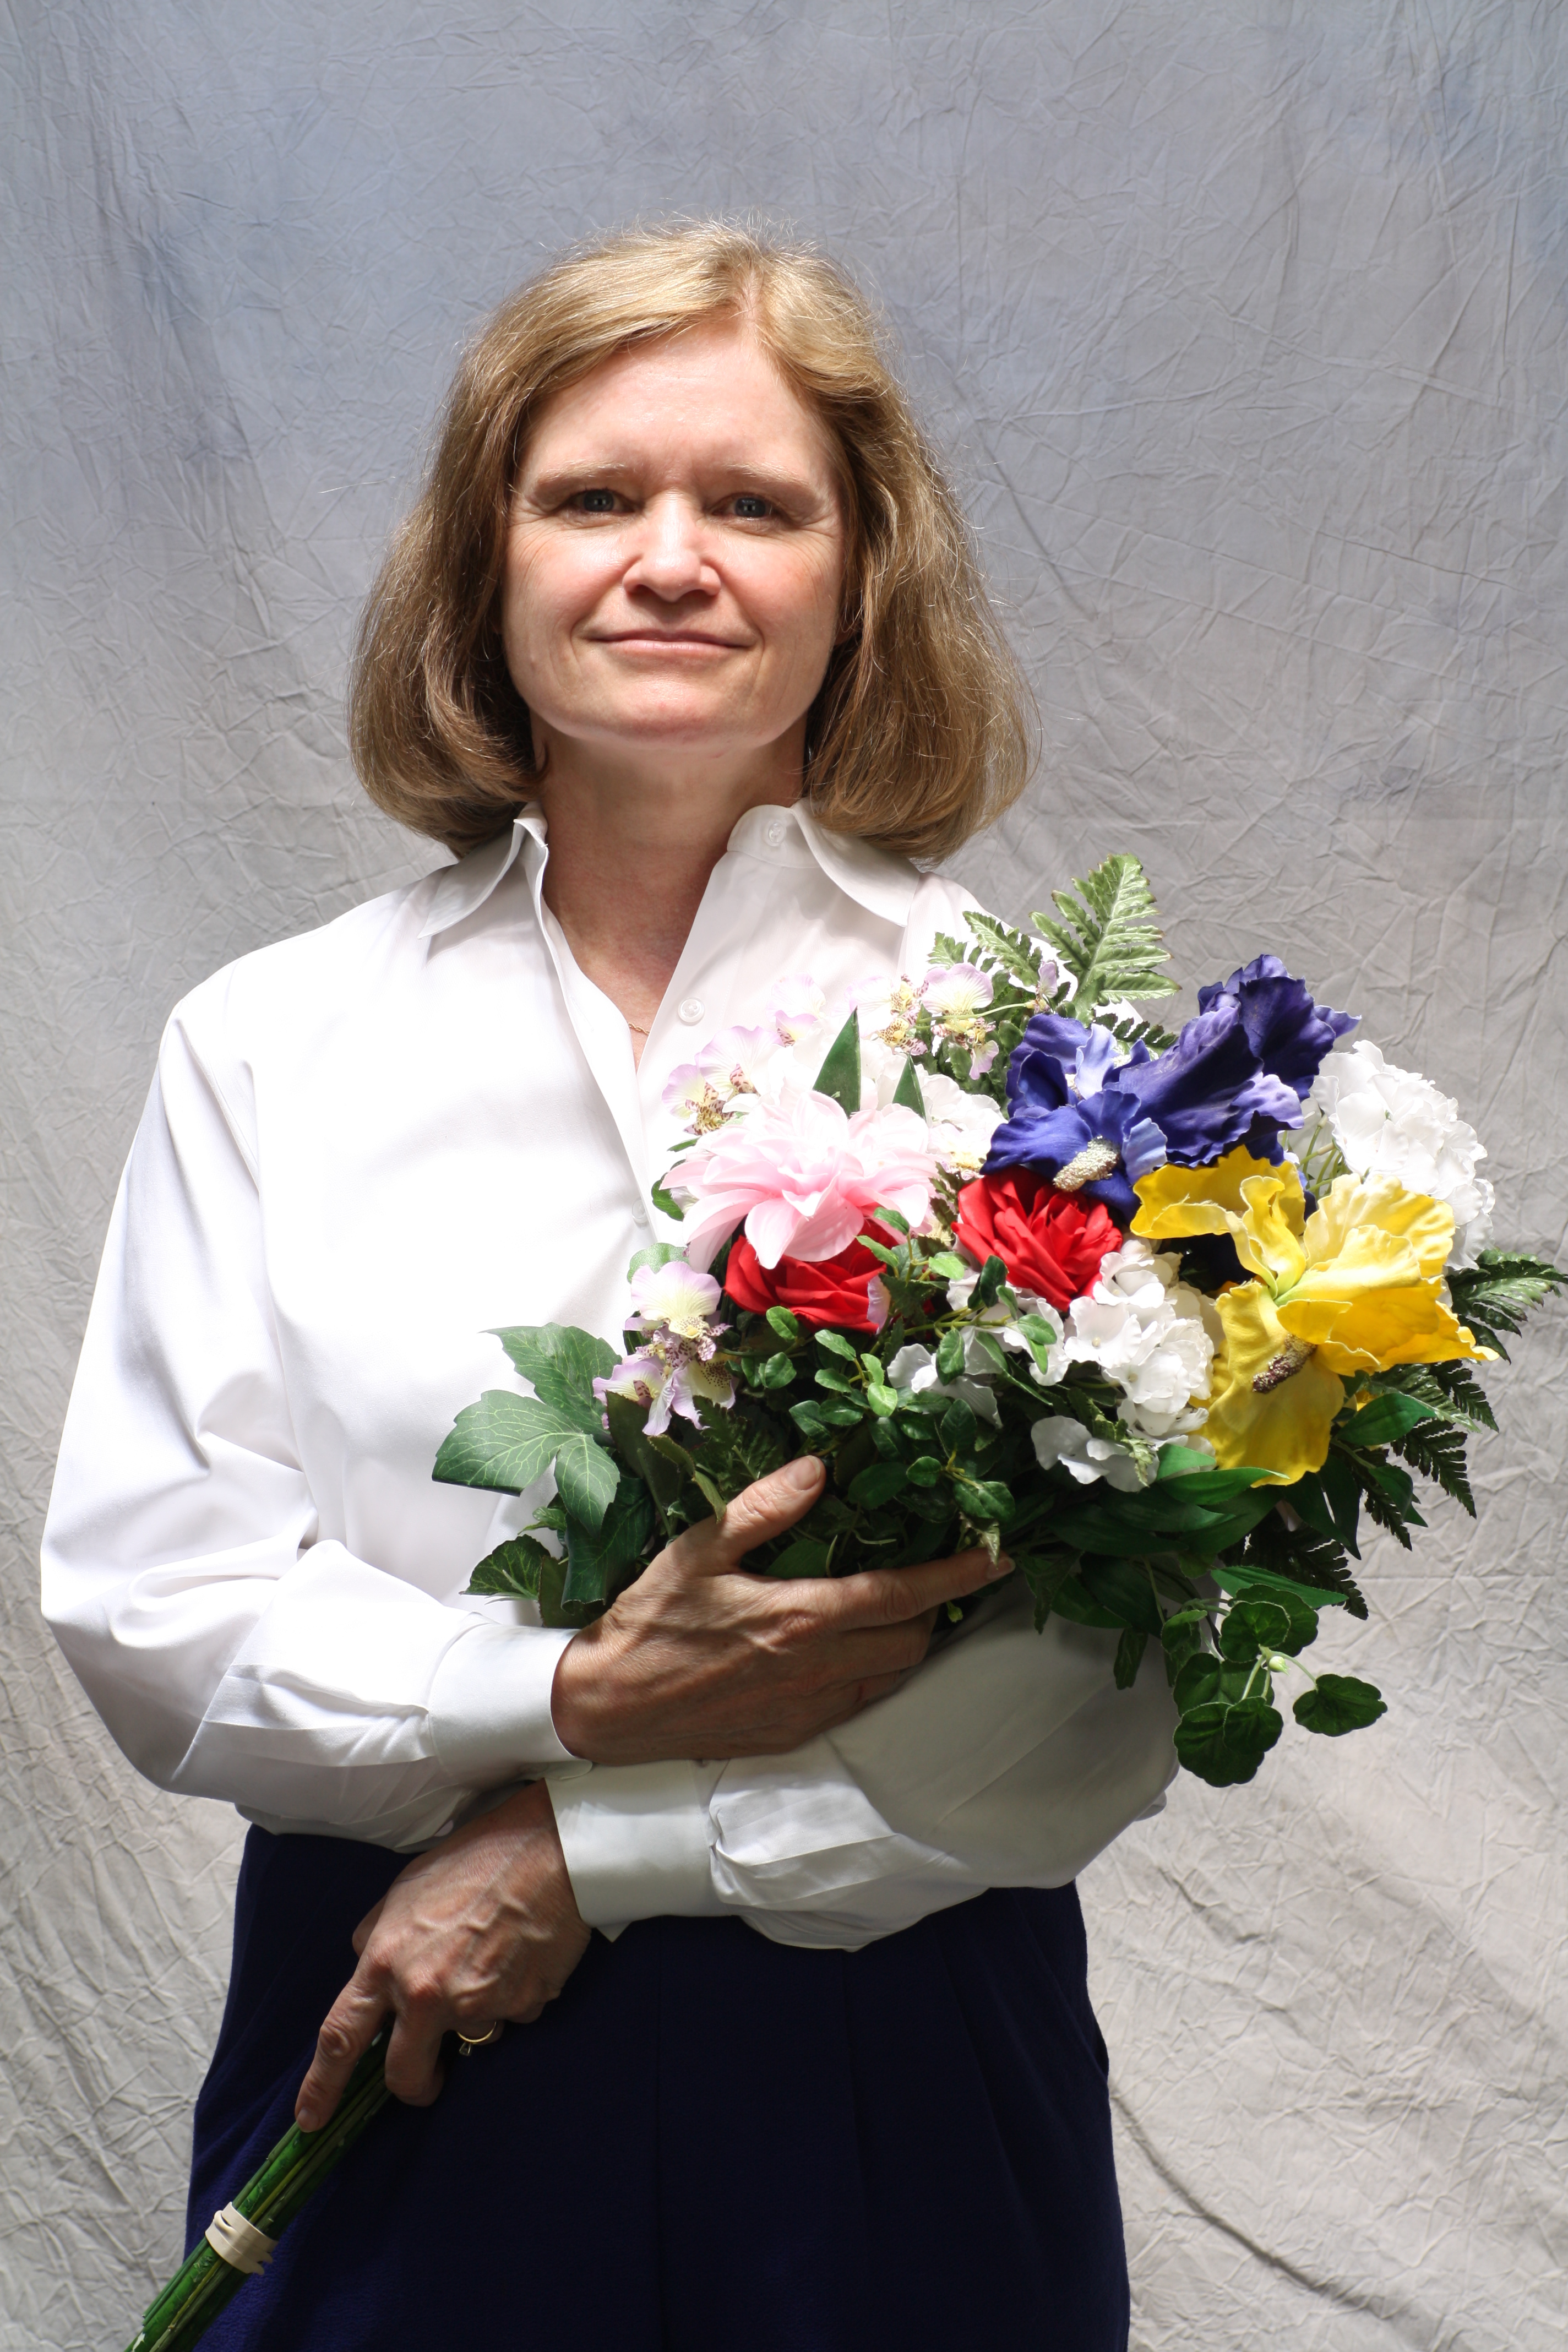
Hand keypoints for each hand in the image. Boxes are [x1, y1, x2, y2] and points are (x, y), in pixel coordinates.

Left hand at [294, 1780, 588, 2129]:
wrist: (550, 1847)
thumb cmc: (475, 1859)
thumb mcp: (405, 1890)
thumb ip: (378, 1938)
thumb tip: (367, 1967)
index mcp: (386, 1961)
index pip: (340, 2037)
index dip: (321, 2087)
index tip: (311, 2121)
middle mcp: (426, 1994)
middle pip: (404, 2074)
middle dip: (415, 2082)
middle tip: (431, 2069)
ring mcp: (477, 2006)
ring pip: (469, 2040)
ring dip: (475, 2016)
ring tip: (493, 1959)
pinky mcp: (523, 2007)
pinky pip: (510, 2018)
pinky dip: (512, 1997)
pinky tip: (521, 1954)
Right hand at [551, 1454, 1007, 1764]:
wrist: (606, 1709)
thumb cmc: (649, 1621)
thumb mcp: (699, 1548)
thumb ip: (764, 1507)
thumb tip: (819, 1469)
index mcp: (800, 1617)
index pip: (903, 1594)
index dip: (959, 1576)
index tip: (998, 1557)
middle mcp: (817, 1669)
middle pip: (914, 1641)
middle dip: (935, 1609)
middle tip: (931, 1574)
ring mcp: (808, 1708)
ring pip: (892, 1678)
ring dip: (906, 1643)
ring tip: (896, 1609)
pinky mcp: (793, 1734)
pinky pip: (858, 1704)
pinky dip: (871, 1675)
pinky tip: (849, 1650)